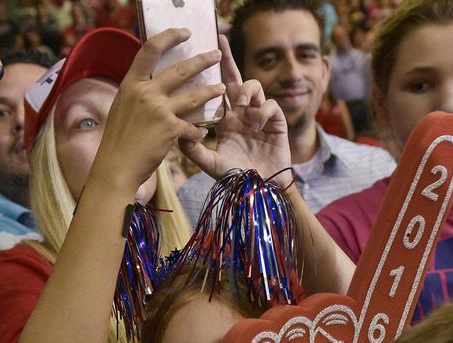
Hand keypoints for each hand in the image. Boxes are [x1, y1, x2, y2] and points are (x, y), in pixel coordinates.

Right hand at [96, 28, 225, 193]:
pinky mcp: (170, 129)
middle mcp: (145, 92)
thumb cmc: (119, 140)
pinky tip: (202, 134)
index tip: (185, 33)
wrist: (116, 167)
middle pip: (180, 69)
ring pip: (194, 96)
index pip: (150, 49)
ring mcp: (158, 110)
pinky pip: (193, 127)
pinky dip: (198, 132)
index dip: (169, 37)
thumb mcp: (123, 107)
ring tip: (222, 88)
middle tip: (217, 55)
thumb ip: (138, 93)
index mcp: (131, 84)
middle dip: (203, 60)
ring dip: (212, 91)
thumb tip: (152, 82)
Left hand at [180, 35, 290, 186]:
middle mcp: (240, 114)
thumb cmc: (235, 178)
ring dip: (247, 91)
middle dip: (228, 59)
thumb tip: (176, 132)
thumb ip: (193, 149)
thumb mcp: (209, 163)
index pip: (215, 92)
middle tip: (221, 40)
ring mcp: (259, 116)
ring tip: (241, 105)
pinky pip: (270, 104)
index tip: (197, 56)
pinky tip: (257, 124)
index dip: (209, 74)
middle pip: (234, 79)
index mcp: (224, 120)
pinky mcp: (276, 123)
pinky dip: (263, 110)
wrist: (259, 191)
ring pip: (254, 87)